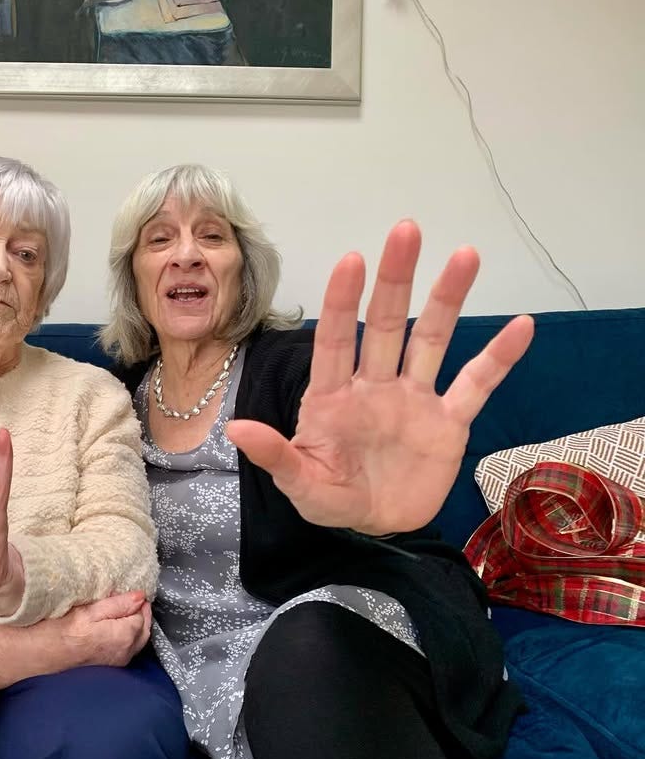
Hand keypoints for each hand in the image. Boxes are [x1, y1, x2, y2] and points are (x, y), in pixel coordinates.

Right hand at [0, 591, 151, 688]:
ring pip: (135, 641)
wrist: (30, 656)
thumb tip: (140, 597)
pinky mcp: (103, 667)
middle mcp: (122, 654)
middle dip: (140, 613)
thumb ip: (116, 605)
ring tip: (120, 608)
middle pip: (143, 630)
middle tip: (129, 596)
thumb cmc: (52, 632)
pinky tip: (111, 626)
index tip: (130, 588)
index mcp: (121, 638)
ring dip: (133, 624)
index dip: (138, 600)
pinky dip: (124, 635)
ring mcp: (113, 663)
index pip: (142, 615)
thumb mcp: (85, 611)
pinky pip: (123, 649)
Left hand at [226, 220, 533, 535]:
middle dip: (395, 279)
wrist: (376, 528)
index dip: (342, 301)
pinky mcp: (448, 422)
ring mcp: (414, 399)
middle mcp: (375, 385)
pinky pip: (476, 384)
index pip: (335, 340)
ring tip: (465, 254)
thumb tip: (236, 428)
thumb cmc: (330, 497)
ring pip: (432, 339)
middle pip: (387, 324)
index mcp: (334, 396)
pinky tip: (522, 326)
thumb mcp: (299, 483)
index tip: (351, 260)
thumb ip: (275, 455)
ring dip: (448, 298)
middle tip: (405, 230)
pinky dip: (499, 357)